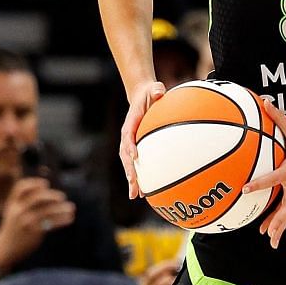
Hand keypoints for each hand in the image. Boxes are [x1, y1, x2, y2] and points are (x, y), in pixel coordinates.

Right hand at [0, 177, 74, 268]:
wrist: (5, 249)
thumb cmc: (13, 229)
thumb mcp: (13, 214)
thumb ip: (26, 204)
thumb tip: (49, 195)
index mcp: (12, 204)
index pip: (21, 187)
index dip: (34, 183)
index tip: (46, 183)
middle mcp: (18, 210)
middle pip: (37, 196)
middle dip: (52, 195)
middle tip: (62, 197)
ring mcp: (26, 221)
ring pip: (48, 210)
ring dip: (62, 208)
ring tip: (71, 208)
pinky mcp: (34, 231)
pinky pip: (51, 223)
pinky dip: (62, 219)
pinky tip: (70, 218)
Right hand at [119, 79, 166, 199]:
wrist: (143, 97)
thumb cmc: (150, 93)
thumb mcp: (153, 89)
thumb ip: (156, 90)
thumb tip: (159, 91)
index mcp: (130, 124)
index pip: (128, 136)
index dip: (130, 146)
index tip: (135, 156)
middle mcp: (127, 137)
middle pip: (126, 156)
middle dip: (129, 171)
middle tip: (134, 185)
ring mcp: (131, 144)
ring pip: (129, 164)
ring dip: (132, 179)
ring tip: (136, 195)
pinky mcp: (136, 149)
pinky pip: (136, 165)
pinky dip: (139, 177)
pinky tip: (145, 192)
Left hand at [241, 100, 285, 248]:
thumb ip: (278, 116)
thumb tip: (264, 101)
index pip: (273, 179)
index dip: (259, 184)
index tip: (245, 189)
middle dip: (276, 221)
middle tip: (265, 233)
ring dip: (278, 226)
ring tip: (270, 240)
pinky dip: (280, 218)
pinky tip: (269, 228)